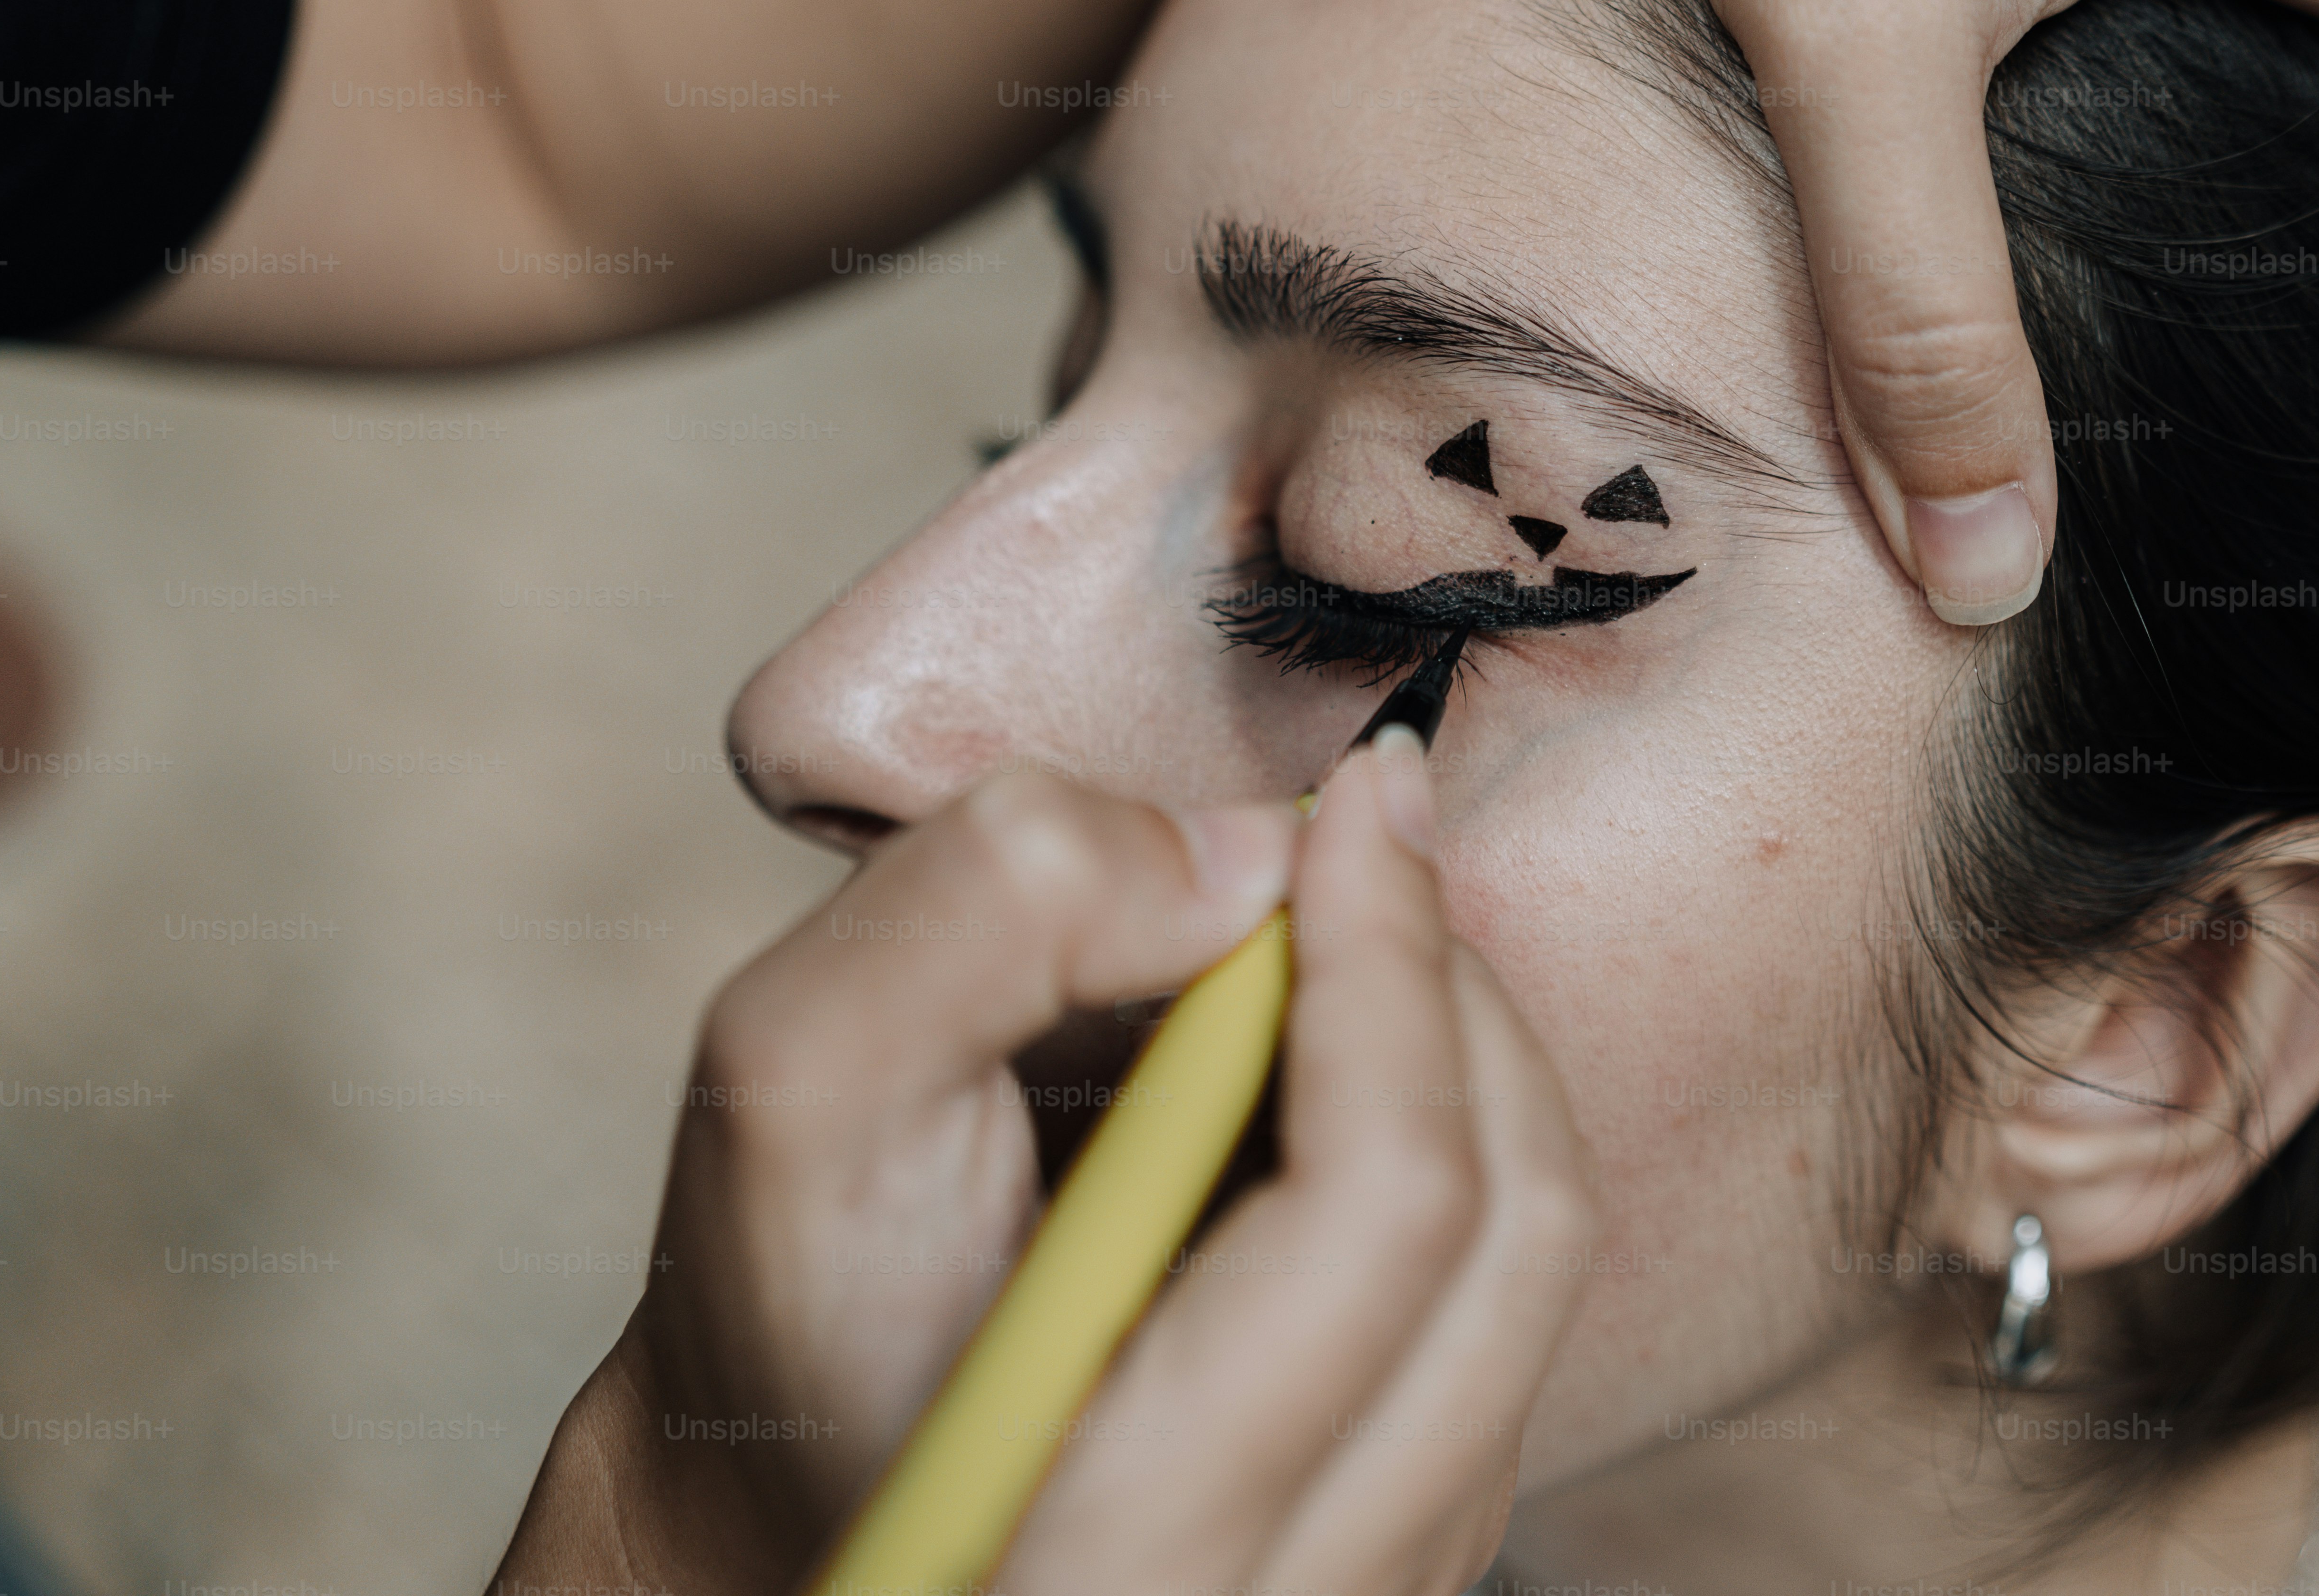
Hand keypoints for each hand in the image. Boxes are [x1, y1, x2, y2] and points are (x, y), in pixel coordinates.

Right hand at [491, 735, 1593, 1593]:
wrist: (784, 1508)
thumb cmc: (784, 1327)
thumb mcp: (796, 1087)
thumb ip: (990, 919)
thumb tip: (1245, 858)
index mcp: (1126, 1543)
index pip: (1387, 1205)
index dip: (1389, 960)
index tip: (1357, 801)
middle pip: (1510, 1227)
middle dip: (1441, 992)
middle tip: (1350, 858)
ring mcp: (1387, 1589)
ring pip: (1534, 1266)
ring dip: (1449, 1064)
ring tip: (1313, 969)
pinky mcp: (1429, 1545)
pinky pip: (1509, 1311)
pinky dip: (1448, 1149)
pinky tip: (1316, 1098)